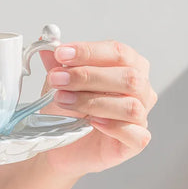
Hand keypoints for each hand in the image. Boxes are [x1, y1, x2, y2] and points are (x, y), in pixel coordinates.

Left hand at [40, 40, 156, 176]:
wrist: (59, 146)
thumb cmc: (66, 112)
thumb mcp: (58, 83)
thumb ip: (56, 63)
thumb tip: (46, 41)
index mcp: (127, 67)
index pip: (118, 52)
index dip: (89, 51)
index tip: (61, 54)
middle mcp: (140, 90)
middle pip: (128, 76)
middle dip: (87, 76)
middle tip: (57, 79)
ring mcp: (140, 116)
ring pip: (130, 106)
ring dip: (92, 101)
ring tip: (64, 100)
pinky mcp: (136, 142)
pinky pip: (135, 134)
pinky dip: (114, 126)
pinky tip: (93, 122)